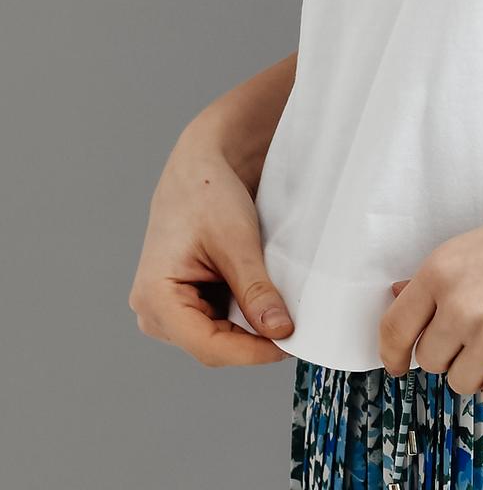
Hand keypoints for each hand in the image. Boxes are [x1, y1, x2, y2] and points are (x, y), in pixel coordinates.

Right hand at [128, 125, 295, 366]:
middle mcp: (152, 310)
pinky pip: (216, 322)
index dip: (251, 351)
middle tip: (295, 329)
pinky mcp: (182, 302)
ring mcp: (166, 309)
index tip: (289, 345)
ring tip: (281, 311)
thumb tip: (279, 332)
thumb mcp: (236, 241)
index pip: (208, 345)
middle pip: (211, 346)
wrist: (200, 166)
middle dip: (252, 341)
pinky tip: (263, 302)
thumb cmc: (207, 192)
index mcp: (155, 297)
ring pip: (215, 338)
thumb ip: (255, 290)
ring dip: (248, 329)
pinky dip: (242, 316)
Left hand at [378, 171, 482, 411]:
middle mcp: (460, 305)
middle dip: (452, 353)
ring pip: (461, 384)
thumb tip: (397, 296)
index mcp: (443, 269)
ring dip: (482, 369)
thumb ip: (440, 278)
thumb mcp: (482, 243)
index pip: (394, 329)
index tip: (399, 365)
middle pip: (430, 362)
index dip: (393, 354)